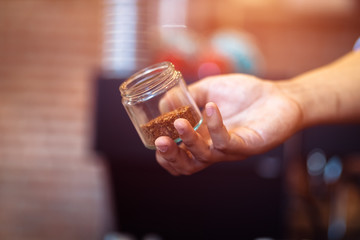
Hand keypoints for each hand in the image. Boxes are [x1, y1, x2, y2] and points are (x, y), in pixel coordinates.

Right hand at [155, 74, 302, 175]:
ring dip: (188, 140)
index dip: (165, 156)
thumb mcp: (208, 90)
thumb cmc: (242, 95)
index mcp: (202, 138)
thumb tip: (162, 104)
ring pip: (204, 155)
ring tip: (179, 122)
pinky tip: (211, 107)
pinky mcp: (246, 144)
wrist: (277, 95)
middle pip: (188, 165)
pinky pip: (227, 141)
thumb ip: (186, 97)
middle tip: (160, 142)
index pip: (180, 157)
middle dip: (171, 156)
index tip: (155, 140)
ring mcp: (230, 149)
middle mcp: (214, 148)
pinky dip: (216, 125)